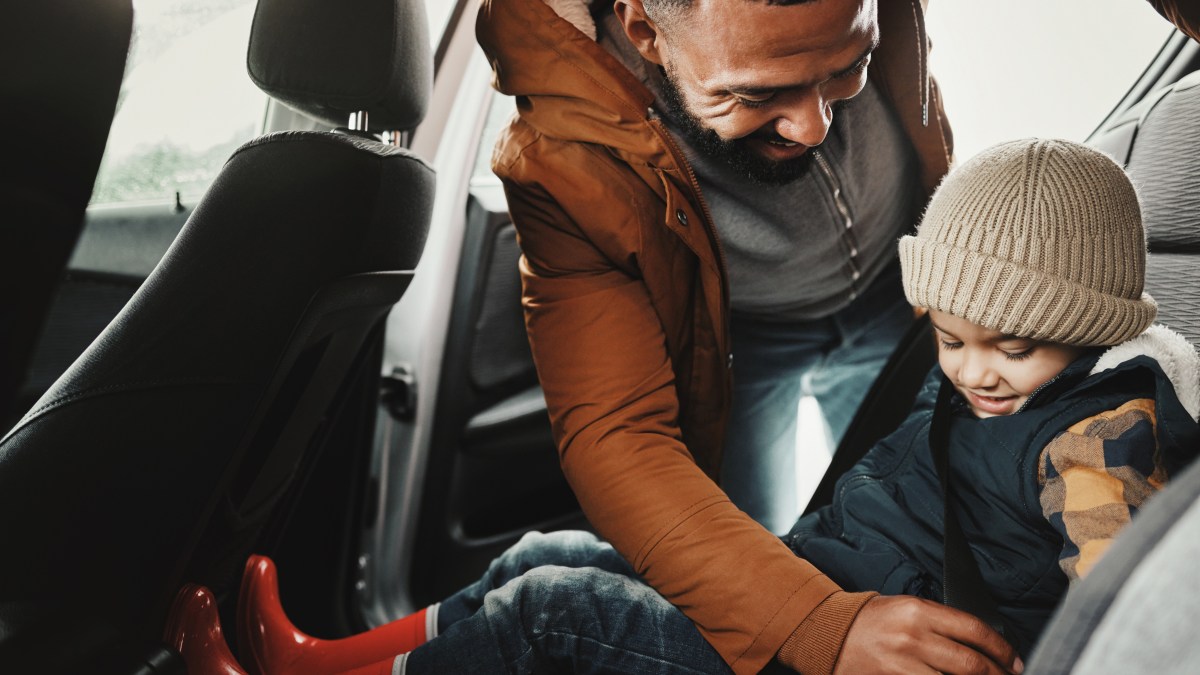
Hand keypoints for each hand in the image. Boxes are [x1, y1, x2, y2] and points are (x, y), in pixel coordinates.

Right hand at [834, 595, 1022, 674]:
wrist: (829, 635)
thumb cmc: (870, 621)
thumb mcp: (905, 608)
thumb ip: (941, 623)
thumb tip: (981, 645)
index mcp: (917, 611)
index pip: (974, 630)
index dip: (1002, 649)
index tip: (1014, 661)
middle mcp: (911, 638)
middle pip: (971, 664)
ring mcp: (901, 666)